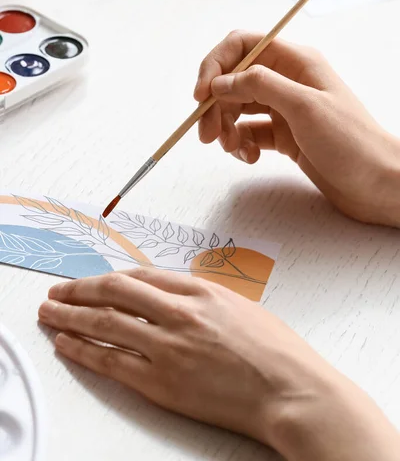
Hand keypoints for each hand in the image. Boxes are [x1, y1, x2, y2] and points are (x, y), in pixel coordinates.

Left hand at [39, 269, 399, 460]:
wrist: (290, 389)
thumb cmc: (275, 351)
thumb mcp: (239, 307)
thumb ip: (201, 299)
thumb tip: (171, 298)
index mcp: (199, 290)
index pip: (140, 276)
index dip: (109, 278)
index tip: (93, 281)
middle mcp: (178, 312)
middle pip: (113, 292)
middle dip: (78, 289)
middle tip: (58, 291)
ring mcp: (167, 346)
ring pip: (105, 324)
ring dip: (71, 316)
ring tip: (51, 313)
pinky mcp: (162, 381)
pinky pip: (112, 362)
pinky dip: (84, 350)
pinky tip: (68, 343)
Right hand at [194, 31, 399, 226]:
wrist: (376, 184)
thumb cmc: (351, 142)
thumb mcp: (305, 108)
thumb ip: (261, 86)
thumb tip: (221, 81)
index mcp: (295, 62)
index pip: (242, 46)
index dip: (216, 66)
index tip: (201, 95)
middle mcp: (287, 81)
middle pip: (234, 81)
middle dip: (215, 106)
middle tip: (207, 135)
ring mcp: (284, 109)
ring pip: (237, 108)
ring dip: (226, 127)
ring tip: (233, 149)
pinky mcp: (283, 135)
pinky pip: (249, 132)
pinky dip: (241, 144)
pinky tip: (249, 157)